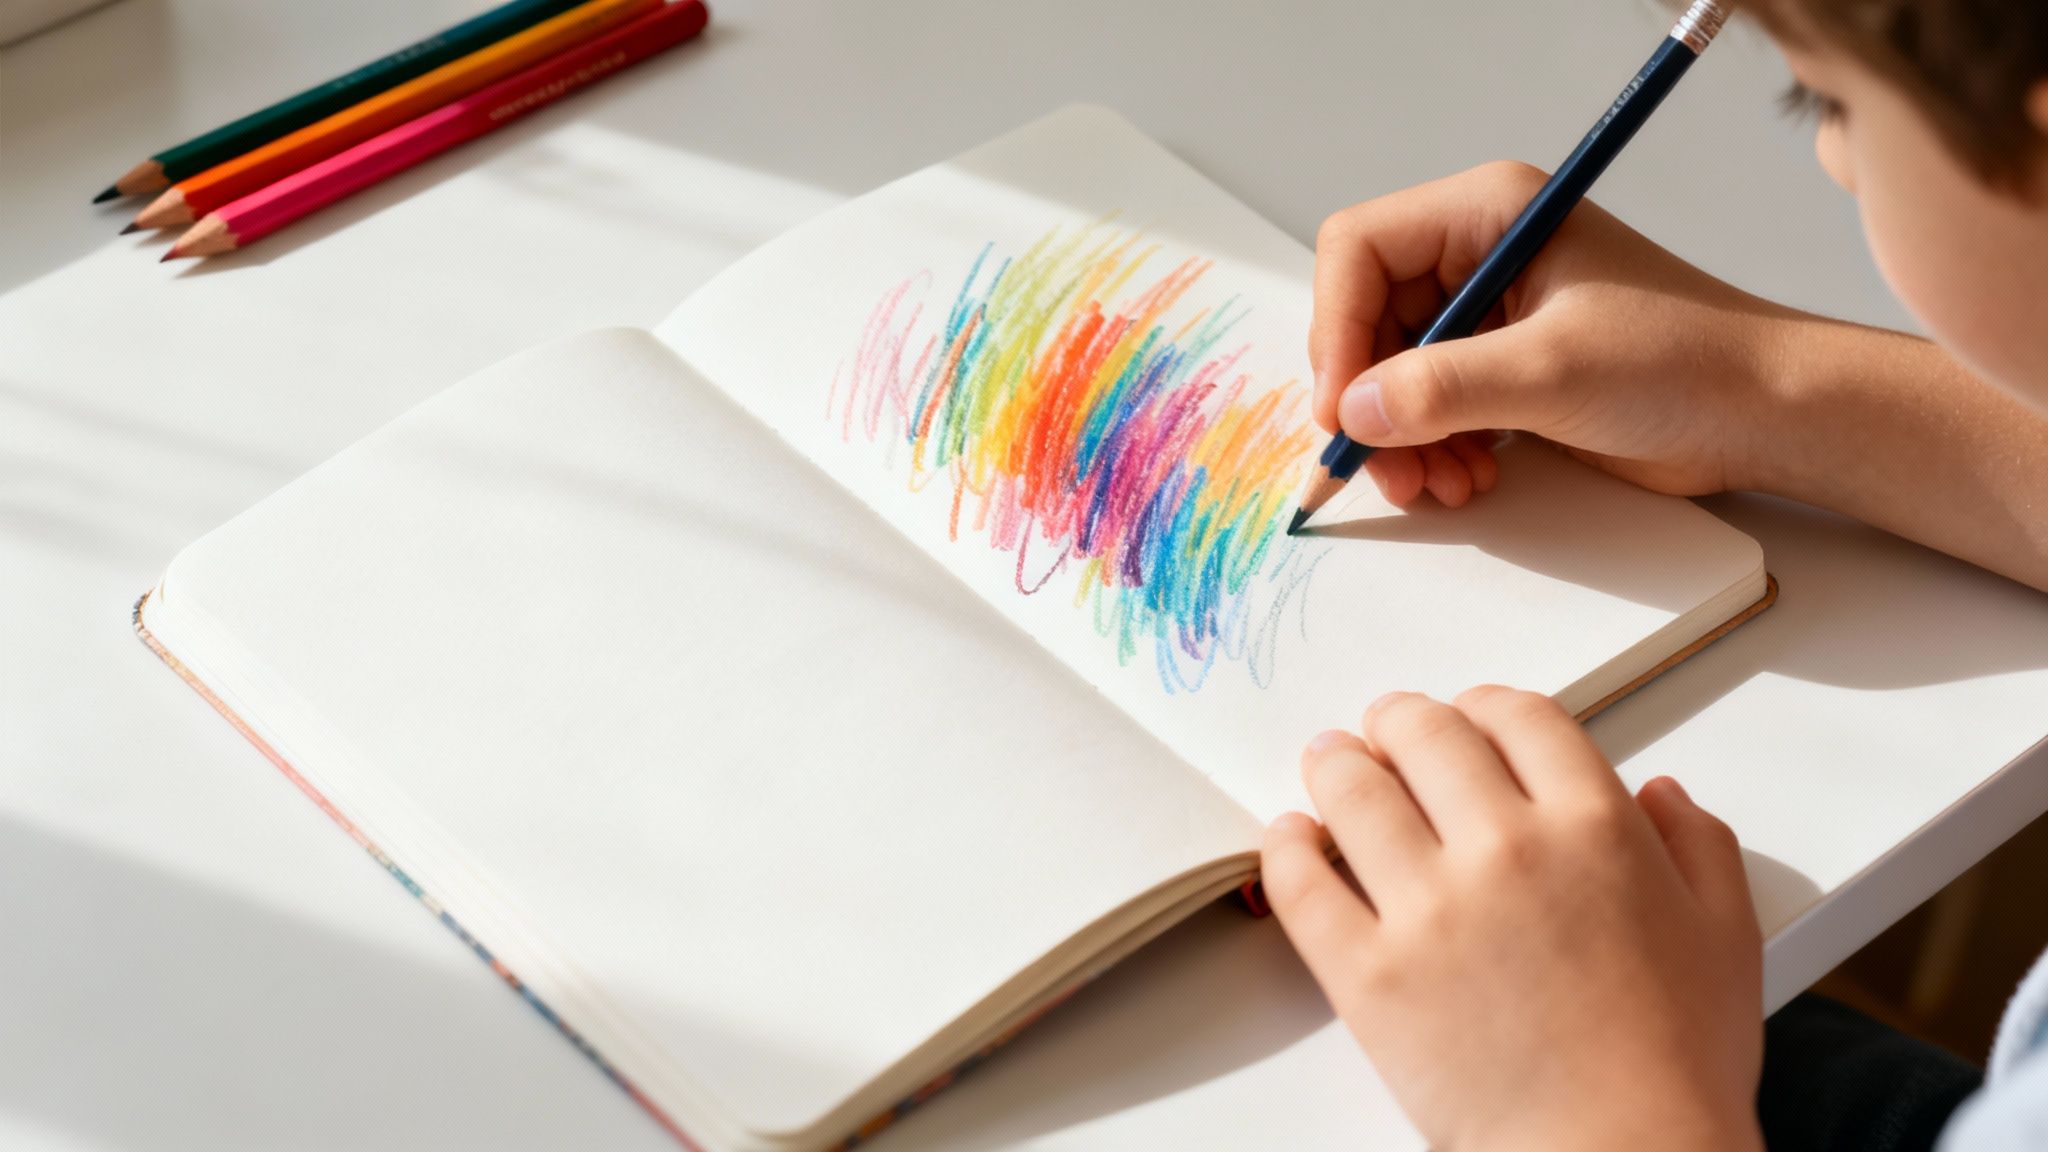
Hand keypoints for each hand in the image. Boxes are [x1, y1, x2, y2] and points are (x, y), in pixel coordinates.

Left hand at [1262, 688, 1764, 1151]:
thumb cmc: (1676, 1063)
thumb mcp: (1728, 935)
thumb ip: (1699, 846)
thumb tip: (1661, 794)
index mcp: (1594, 826)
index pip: (1519, 717)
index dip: (1484, 705)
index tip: (1467, 715)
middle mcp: (1506, 847)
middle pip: (1426, 736)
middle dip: (1399, 721)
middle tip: (1385, 730)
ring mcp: (1429, 907)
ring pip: (1353, 793)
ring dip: (1336, 766)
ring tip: (1329, 763)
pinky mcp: (1369, 971)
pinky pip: (1303, 885)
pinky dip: (1288, 849)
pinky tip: (1290, 837)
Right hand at [1310, 161, 1805, 507]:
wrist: (1764, 415)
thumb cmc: (1684, 362)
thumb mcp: (1553, 369)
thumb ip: (1444, 388)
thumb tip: (1355, 412)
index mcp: (1488, 213)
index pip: (1359, 250)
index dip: (1338, 327)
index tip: (1344, 406)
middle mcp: (1479, 254)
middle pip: (1365, 320)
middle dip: (1369, 400)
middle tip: (1383, 465)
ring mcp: (1489, 315)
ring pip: (1390, 373)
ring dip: (1399, 439)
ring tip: (1436, 485)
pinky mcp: (1502, 369)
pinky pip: (1427, 407)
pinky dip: (1430, 450)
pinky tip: (1465, 479)